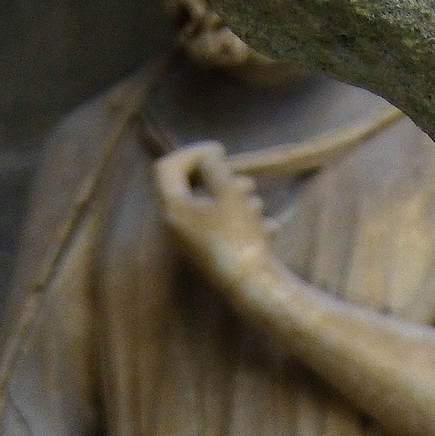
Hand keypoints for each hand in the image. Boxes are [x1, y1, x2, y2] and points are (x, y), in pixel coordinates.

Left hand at [153, 141, 273, 291]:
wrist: (251, 285)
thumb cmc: (237, 235)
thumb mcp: (228, 194)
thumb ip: (215, 169)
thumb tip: (209, 156)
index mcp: (173, 208)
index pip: (167, 167)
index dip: (191, 151)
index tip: (220, 150)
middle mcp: (176, 224)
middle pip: (192, 187)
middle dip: (222, 178)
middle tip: (245, 180)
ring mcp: (192, 241)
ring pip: (211, 207)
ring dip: (236, 199)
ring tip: (258, 206)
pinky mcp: (210, 252)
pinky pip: (224, 227)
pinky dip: (244, 221)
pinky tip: (266, 229)